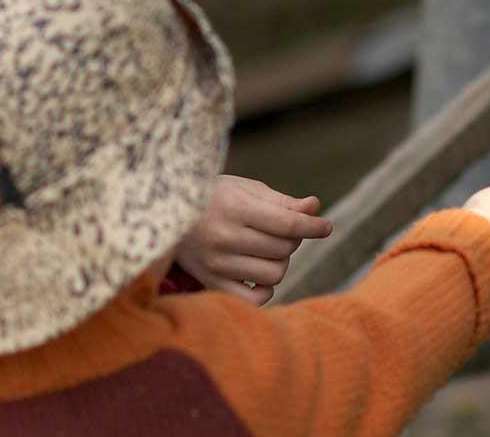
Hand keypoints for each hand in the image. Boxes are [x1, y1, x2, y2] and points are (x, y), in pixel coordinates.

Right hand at [178, 175, 333, 303]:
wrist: (163, 213)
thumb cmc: (213, 197)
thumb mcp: (245, 189)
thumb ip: (281, 201)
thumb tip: (314, 208)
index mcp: (234, 208)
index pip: (287, 224)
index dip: (313, 226)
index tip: (326, 226)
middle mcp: (223, 237)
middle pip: (283, 249)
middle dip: (292, 239)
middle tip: (282, 230)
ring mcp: (216, 264)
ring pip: (274, 274)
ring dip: (281, 262)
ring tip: (269, 249)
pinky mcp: (210, 283)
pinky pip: (254, 300)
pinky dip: (266, 289)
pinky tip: (260, 275)